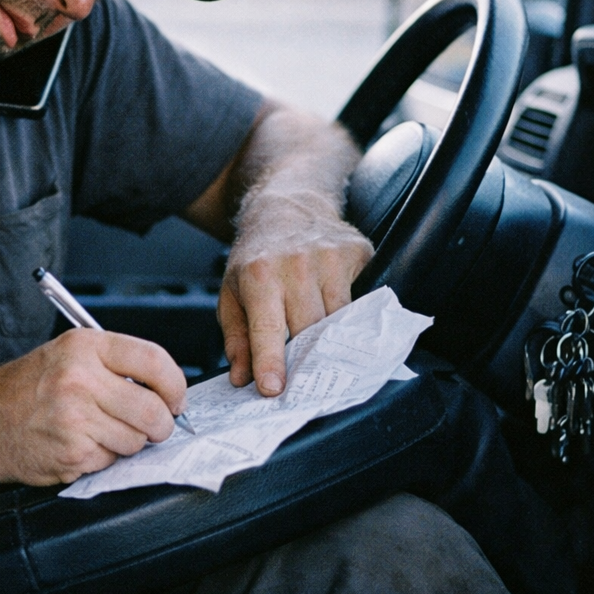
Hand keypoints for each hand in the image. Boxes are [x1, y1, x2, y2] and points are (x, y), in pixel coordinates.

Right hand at [0, 328, 187, 484]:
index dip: (175, 385)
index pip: (154, 361)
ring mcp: (75, 418)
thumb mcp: (67, 356)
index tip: (176, 399)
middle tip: (154, 427)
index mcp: (85, 347)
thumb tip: (164, 389)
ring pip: (136, 440)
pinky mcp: (72, 452)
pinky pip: (112, 460)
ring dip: (128, 443)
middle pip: (153, 409)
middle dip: (161, 425)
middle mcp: (80, 379)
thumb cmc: (26, 390)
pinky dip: (104, 458)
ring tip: (100, 432)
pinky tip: (80, 445)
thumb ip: (114, 365)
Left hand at [219, 239, 371, 396]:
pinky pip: (361, 302)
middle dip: (305, 360)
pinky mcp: (358, 254)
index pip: (268, 329)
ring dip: (331, 341)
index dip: (271, 362)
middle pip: (310, 331)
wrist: (288, 204)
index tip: (274, 389)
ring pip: (339, 320)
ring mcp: (331, 258)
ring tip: (321, 354)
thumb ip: (236, 339)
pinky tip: (339, 318)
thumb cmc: (256, 256)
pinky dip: (351, 318)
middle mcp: (296, 265)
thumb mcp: (232, 293)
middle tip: (302, 380)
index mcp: (258, 275)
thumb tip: (243, 378)